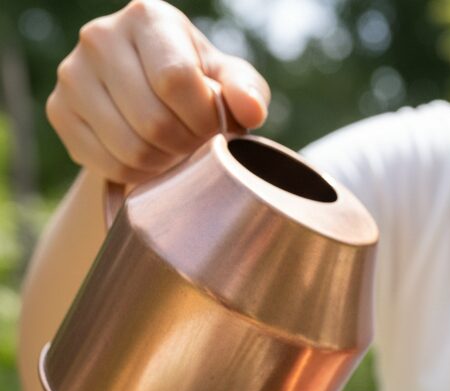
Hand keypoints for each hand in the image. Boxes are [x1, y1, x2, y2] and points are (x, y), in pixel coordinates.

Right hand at [46, 0, 269, 184]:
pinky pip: (109, 164)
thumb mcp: (232, 82)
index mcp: (148, 17)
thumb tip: (250, 110)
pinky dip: (138, 173)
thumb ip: (247, 92)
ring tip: (173, 148)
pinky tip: (148, 156)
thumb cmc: (201, 86)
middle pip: (153, 120)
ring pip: (130, 148)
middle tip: (194, 142)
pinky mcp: (59, 110)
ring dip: (164, 162)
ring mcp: (72, 72)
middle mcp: (100, 36)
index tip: (213, 127)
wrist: (151, 99)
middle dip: (185, 144)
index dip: (202, 118)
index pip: (176, 80)